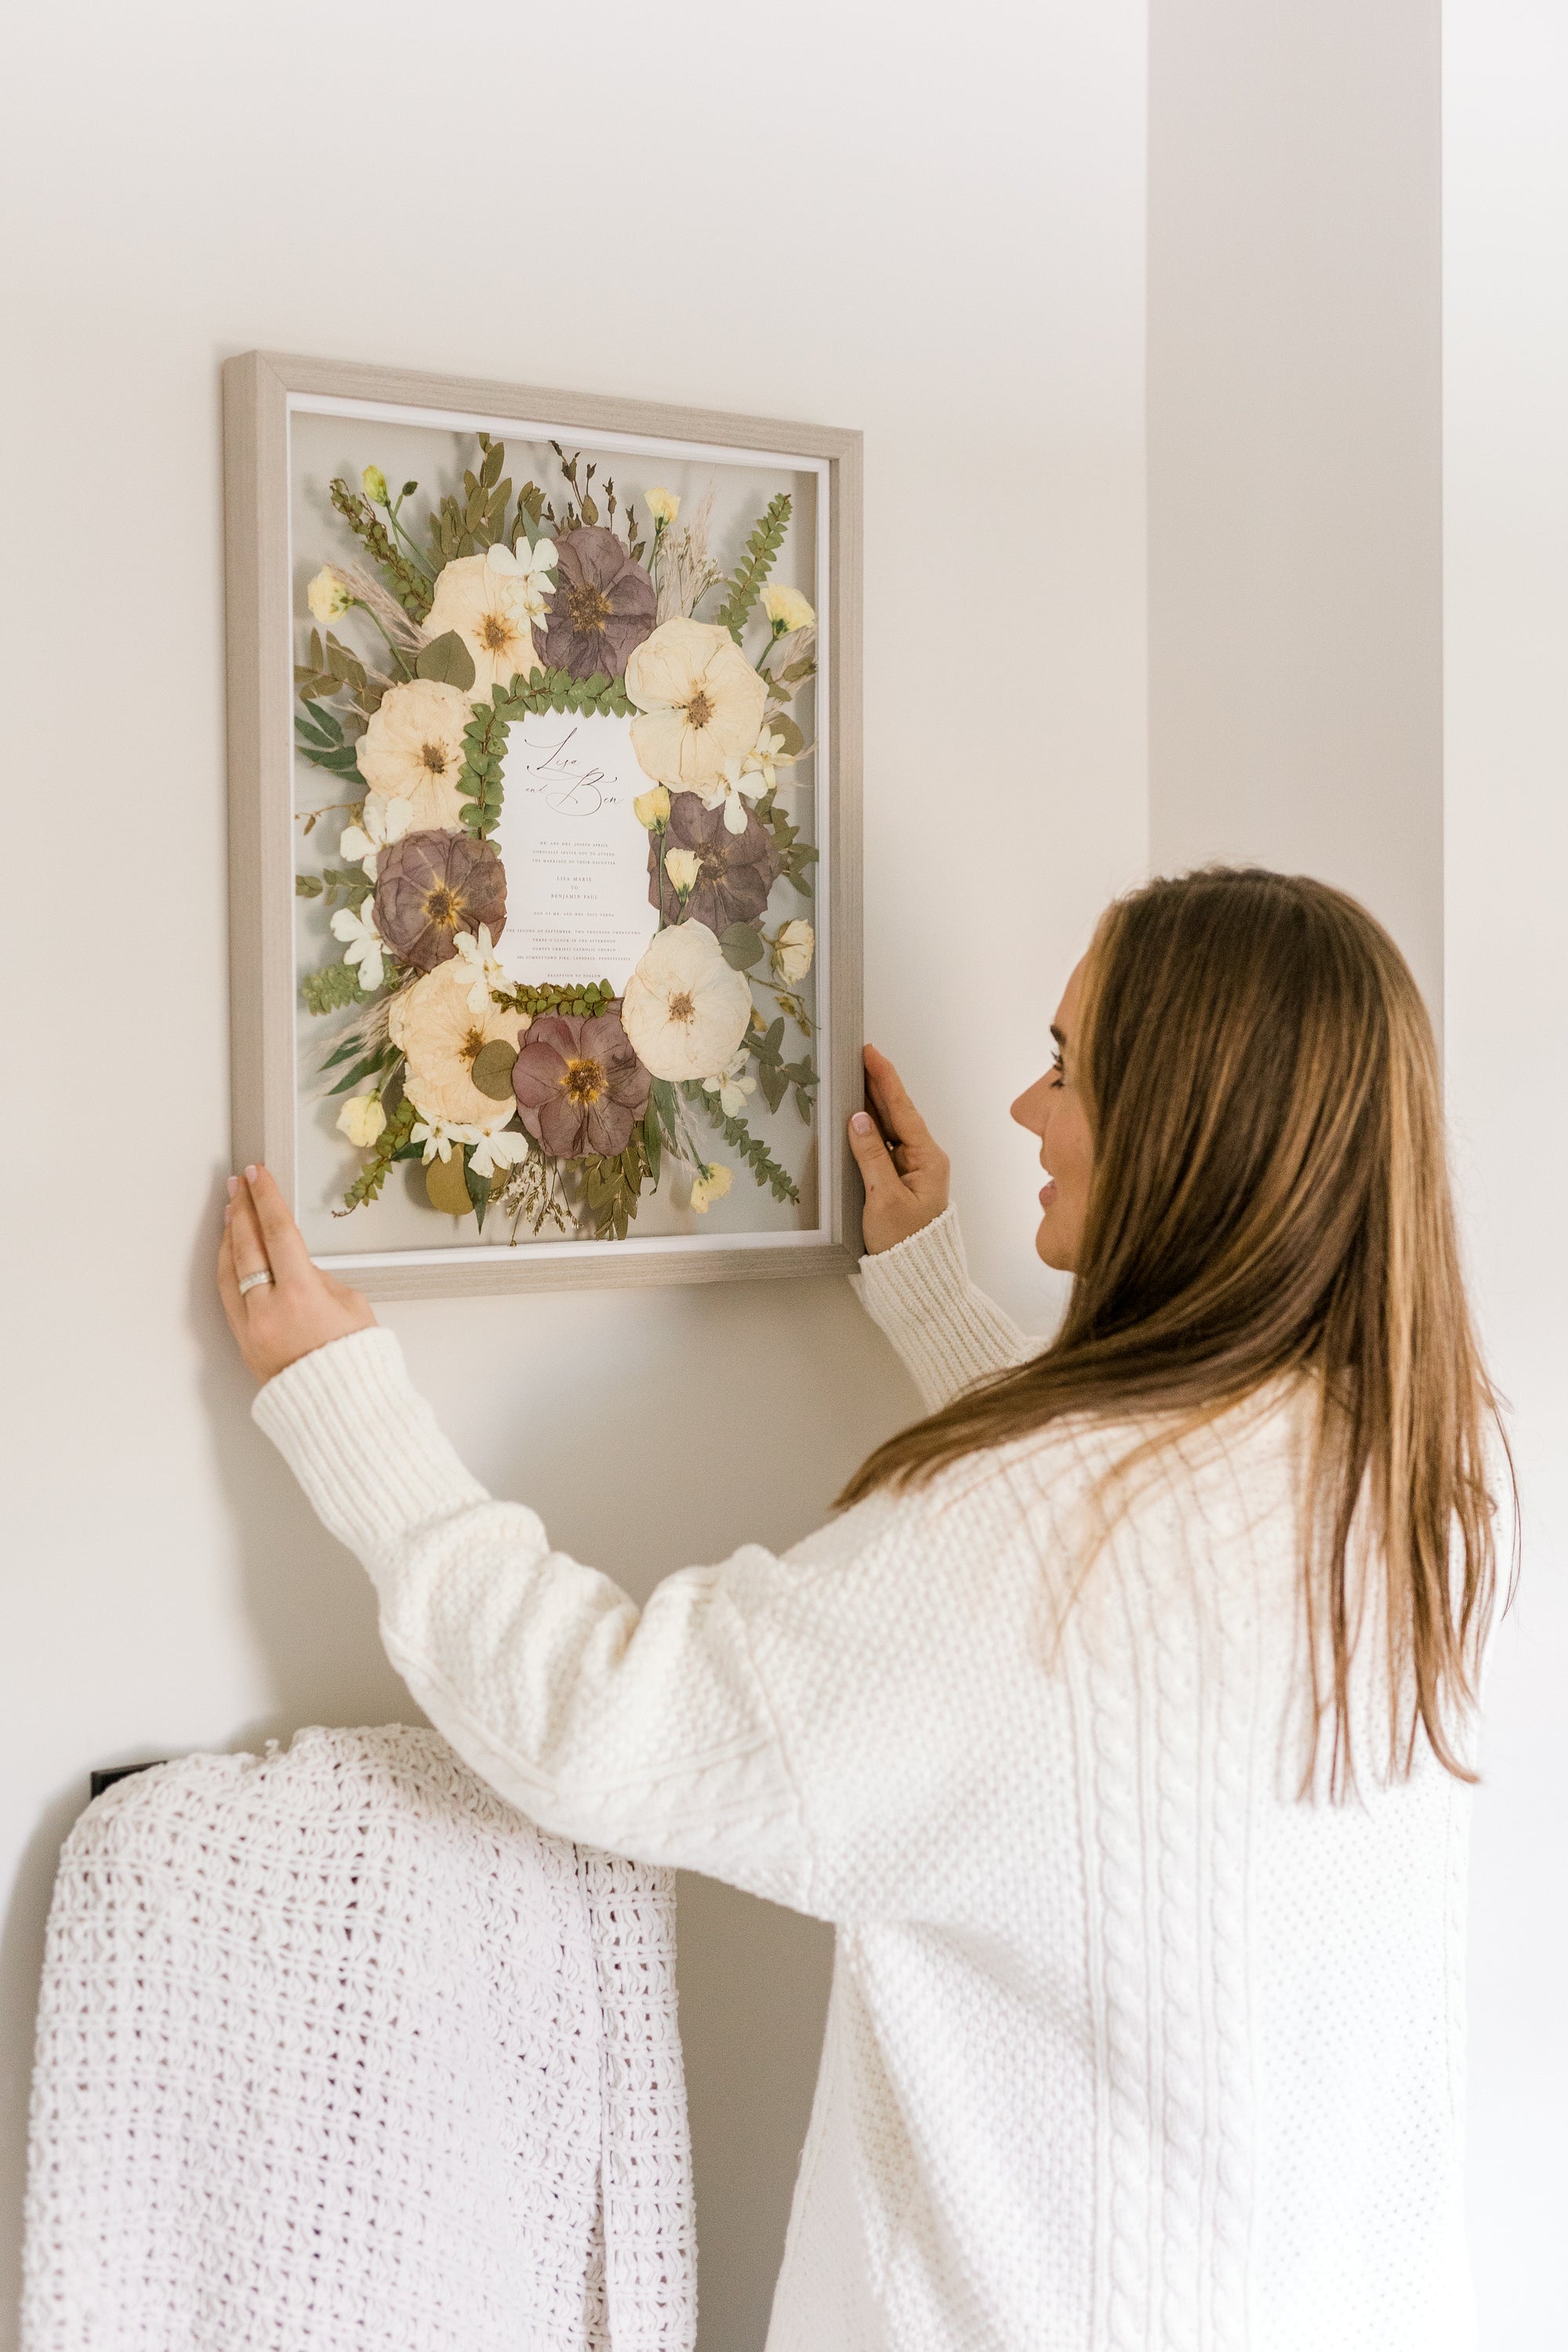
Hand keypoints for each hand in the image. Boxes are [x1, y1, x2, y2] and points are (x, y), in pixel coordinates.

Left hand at [217, 1164, 375, 1385]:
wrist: (340, 1410)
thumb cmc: (356, 1362)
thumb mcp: (353, 1307)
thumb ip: (322, 1279)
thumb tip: (298, 1266)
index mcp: (302, 1296)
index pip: (278, 1233)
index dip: (267, 1199)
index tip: (258, 1174)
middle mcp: (269, 1309)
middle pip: (248, 1245)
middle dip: (243, 1208)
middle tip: (239, 1183)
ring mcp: (251, 1326)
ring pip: (230, 1268)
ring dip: (230, 1234)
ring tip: (232, 1209)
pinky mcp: (243, 1341)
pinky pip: (228, 1293)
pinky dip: (227, 1265)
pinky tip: (230, 1249)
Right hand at [847, 1044, 950, 1254]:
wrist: (915, 1277)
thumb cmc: (902, 1242)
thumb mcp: (883, 1198)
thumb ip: (871, 1156)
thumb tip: (858, 1118)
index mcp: (927, 1158)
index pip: (902, 1109)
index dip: (885, 1079)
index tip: (870, 1052)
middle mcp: (923, 1157)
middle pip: (898, 1112)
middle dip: (878, 1083)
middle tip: (858, 1055)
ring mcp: (912, 1168)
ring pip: (890, 1127)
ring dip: (872, 1101)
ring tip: (854, 1074)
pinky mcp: (900, 1179)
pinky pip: (884, 1144)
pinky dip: (869, 1126)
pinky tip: (856, 1113)